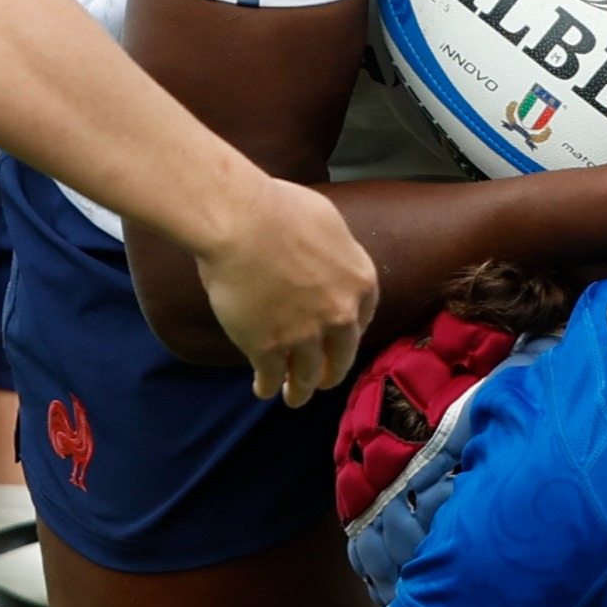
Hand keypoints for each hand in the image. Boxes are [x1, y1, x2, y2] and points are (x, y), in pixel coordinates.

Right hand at [191, 178, 373, 402]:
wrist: (242, 223)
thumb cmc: (281, 209)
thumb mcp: (327, 222)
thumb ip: (334, 251)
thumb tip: (323, 256)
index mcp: (361, 282)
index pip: (363, 318)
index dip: (349, 333)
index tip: (340, 341)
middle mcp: (341, 315)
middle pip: (341, 355)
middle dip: (332, 372)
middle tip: (324, 379)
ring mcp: (305, 336)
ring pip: (308, 376)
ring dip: (301, 390)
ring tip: (295, 397)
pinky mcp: (269, 349)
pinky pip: (272, 376)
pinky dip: (268, 386)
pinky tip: (263, 389)